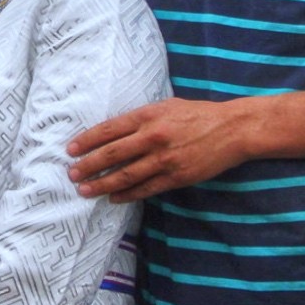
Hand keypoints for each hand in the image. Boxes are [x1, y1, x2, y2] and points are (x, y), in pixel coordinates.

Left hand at [67, 97, 252, 201]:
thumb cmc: (198, 115)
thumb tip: (114, 131)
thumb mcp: (166, 106)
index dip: (87, 140)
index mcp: (148, 116)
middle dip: (89, 165)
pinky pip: (146, 188)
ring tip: (86, 190)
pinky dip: (128, 194)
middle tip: (72, 174)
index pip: (109, 130)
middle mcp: (153, 137)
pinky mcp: (177, 176)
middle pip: (112, 154)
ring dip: (102, 184)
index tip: (71, 150)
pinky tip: (114, 197)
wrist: (233, 129)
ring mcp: (165, 159)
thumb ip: (141, 118)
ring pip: (126, 175)